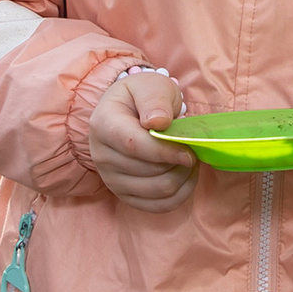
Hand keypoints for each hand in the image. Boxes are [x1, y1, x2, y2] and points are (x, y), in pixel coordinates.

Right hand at [86, 69, 196, 210]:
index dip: (166, 151)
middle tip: (191, 148)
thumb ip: (155, 100)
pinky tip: (186, 175)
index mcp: (103, 124)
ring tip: (189, 159)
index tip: (189, 150)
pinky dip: (180, 193)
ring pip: (158, 190)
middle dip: (179, 162)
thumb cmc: (143, 97)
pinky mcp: (124, 195)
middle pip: (150, 171)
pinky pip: (158, 206)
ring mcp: (111, 178)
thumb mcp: (150, 85)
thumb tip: (158, 122)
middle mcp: (101, 155)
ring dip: (183, 177)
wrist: (131, 111)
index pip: (134, 146)